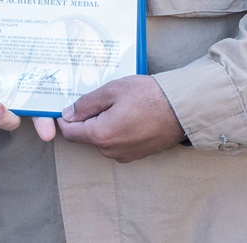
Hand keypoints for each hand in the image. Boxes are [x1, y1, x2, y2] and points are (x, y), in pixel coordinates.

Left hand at [57, 75, 184, 161]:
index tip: (66, 103)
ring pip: (101, 139)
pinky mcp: (136, 155)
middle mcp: (110, 151)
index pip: (70, 133)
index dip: (64, 118)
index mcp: (101, 135)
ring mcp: (124, 155)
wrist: (182, 109)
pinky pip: (116, 142)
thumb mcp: (112, 90)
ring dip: (101, 123)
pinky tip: (126, 113)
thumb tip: (67, 114)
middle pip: (86, 135)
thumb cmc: (148, 96)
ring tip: (115, 103)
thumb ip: (86, 103)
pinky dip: (115, 129)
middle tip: (96, 97)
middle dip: (86, 118)